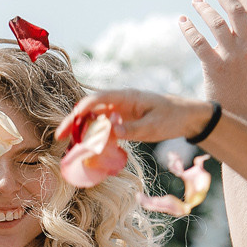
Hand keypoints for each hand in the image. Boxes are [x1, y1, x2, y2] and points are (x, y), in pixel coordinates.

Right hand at [58, 89, 211, 148]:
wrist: (186, 116)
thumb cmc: (172, 117)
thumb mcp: (154, 126)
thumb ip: (134, 129)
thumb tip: (113, 132)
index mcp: (126, 97)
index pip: (97, 99)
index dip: (80, 110)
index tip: (69, 123)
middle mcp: (119, 102)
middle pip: (90, 109)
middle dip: (73, 121)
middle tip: (60, 137)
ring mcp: (119, 111)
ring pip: (94, 119)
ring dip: (81, 131)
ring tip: (71, 148)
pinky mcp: (122, 121)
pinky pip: (104, 128)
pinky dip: (94, 137)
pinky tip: (88, 150)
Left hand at [180, 0, 246, 123]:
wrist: (246, 119)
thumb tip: (236, 25)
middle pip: (236, 10)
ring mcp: (232, 57)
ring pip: (216, 21)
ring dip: (204, 7)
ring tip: (195, 1)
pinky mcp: (214, 68)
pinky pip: (198, 41)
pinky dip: (188, 28)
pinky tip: (182, 21)